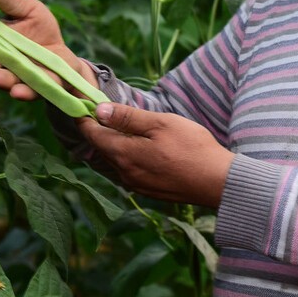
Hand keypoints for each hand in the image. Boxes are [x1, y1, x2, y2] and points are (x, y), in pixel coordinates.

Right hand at [0, 0, 96, 101]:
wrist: (65, 57)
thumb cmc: (42, 31)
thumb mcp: (31, 10)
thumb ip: (13, 1)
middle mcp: (1, 64)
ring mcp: (19, 77)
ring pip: (6, 79)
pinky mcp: (39, 87)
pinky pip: (30, 91)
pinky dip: (23, 92)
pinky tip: (17, 92)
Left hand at [80, 102, 233, 208]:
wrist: (217, 182)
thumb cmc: (192, 147)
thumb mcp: (161, 123)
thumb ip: (128, 118)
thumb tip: (99, 110)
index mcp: (123, 154)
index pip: (92, 135)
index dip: (84, 118)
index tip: (80, 104)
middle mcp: (123, 173)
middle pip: (101, 149)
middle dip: (97, 131)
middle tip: (98, 112)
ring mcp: (136, 185)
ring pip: (113, 162)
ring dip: (111, 145)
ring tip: (117, 128)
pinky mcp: (148, 192)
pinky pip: (126, 171)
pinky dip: (124, 157)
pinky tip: (137, 149)